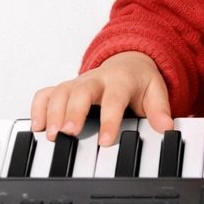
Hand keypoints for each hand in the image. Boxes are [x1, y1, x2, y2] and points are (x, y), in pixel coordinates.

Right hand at [30, 51, 173, 145]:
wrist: (128, 61)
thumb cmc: (139, 80)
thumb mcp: (156, 91)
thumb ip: (160, 109)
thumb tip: (166, 127)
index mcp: (120, 80)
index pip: (114, 98)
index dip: (109, 119)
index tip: (105, 141)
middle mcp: (96, 79)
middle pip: (80, 90)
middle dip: (72, 111)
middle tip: (68, 133)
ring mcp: (78, 82)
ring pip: (60, 91)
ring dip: (53, 113)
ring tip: (51, 135)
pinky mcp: (65, 88)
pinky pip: (46, 93)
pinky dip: (38, 108)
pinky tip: (37, 127)